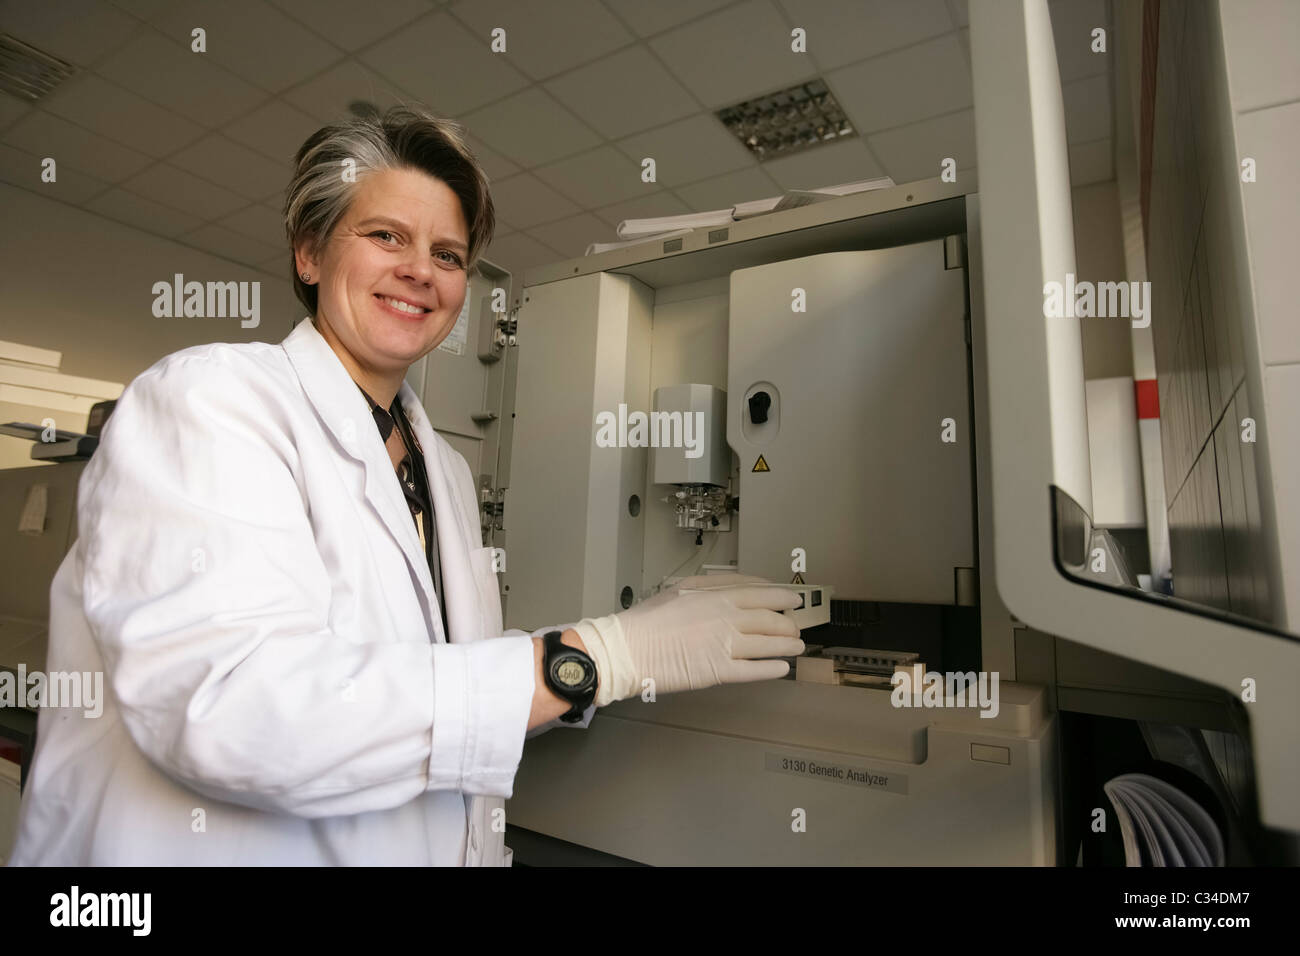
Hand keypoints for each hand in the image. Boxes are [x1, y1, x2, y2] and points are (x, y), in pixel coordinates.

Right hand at [570, 575, 804, 705]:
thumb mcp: (680, 588)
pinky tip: (782, 669)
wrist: (629, 648)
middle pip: (771, 619)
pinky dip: (772, 669)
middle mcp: (727, 618)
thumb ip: (711, 586)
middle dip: (788, 624)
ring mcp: (725, 645)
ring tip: (798, 647)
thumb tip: (737, 586)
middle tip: (796, 628)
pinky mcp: (719, 671)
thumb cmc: (648, 618)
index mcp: (717, 595)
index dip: (782, 597)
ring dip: (788, 645)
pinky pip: (754, 670)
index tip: (793, 600)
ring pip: (769, 644)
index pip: (762, 593)